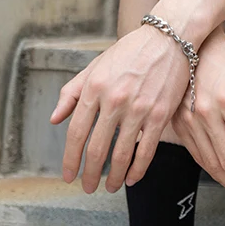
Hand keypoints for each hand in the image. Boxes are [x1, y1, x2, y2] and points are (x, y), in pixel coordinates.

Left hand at [50, 24, 190, 192]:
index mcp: (94, 87)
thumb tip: (54, 118)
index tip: (68, 175)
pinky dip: (138, 169)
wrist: (169, 37)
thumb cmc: (131, 51)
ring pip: (121, 154)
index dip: (70, 159)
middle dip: (89, 174)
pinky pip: (146, 150)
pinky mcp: (160, 114)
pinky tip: (132, 178)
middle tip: (86, 187)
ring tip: (110, 187)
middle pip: (96, 149)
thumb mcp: (96, 65)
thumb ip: (72, 92)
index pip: (76, 133)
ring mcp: (138, 108)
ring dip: (114, 177)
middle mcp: (114, 100)